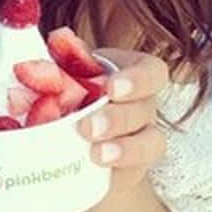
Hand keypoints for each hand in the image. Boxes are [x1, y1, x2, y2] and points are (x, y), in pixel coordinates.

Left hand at [76, 47, 169, 192]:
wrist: (72, 130)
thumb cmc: (74, 89)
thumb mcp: (69, 69)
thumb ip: (66, 55)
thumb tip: (59, 39)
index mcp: (133, 73)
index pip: (152, 72)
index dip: (136, 80)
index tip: (111, 87)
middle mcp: (144, 105)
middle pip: (145, 110)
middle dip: (118, 119)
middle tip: (87, 127)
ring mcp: (142, 138)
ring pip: (150, 143)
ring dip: (125, 149)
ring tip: (96, 154)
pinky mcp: (131, 168)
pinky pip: (132, 171)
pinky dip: (115, 172)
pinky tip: (95, 170)